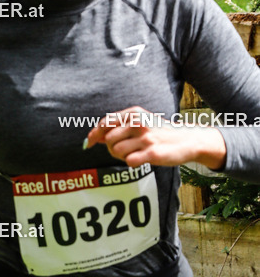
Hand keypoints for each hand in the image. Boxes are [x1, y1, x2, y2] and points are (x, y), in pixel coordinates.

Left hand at [85, 106, 226, 169]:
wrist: (187, 140)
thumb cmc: (158, 133)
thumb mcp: (139, 122)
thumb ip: (116, 127)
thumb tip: (92, 137)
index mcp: (134, 113)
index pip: (105, 123)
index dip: (95, 134)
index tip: (90, 143)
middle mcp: (139, 123)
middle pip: (108, 140)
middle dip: (112, 148)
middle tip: (126, 149)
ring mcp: (146, 138)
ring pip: (117, 151)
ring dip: (123, 156)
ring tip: (137, 153)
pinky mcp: (152, 153)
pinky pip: (129, 161)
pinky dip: (132, 162)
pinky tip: (142, 159)